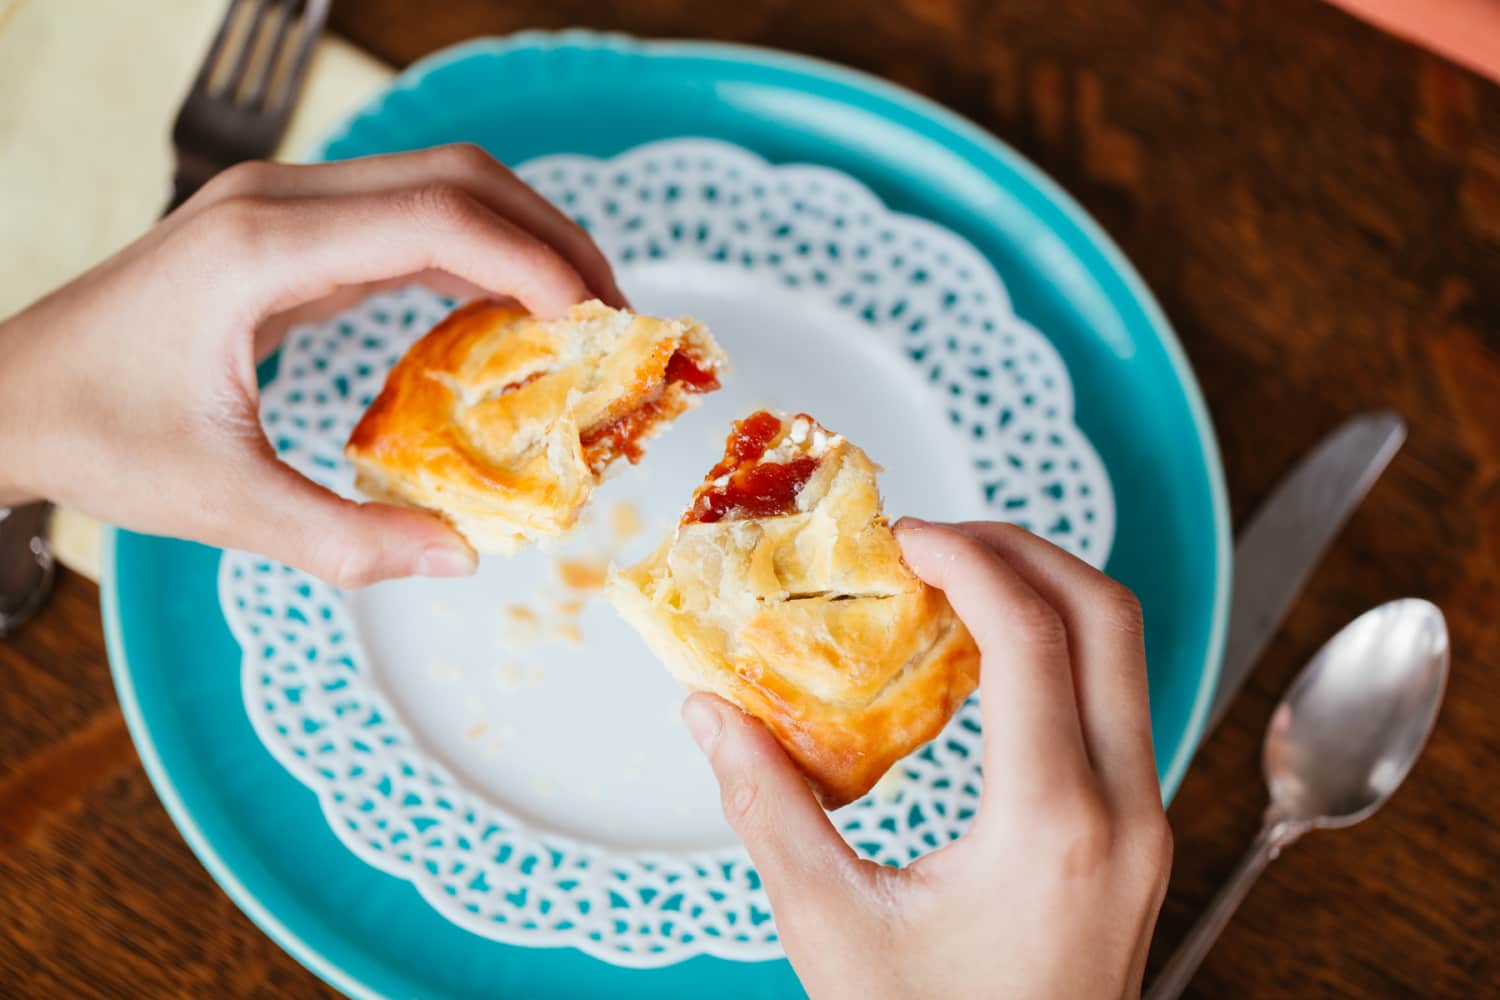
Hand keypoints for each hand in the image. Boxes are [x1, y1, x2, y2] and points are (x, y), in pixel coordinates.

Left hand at [0, 144, 623, 586]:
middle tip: (615, 319)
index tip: (599, 324)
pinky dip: (473, 257)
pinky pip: (408, 219)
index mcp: (262, 245)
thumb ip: (344, 540)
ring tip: (581, 318)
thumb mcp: (221, 505)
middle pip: (457, 176)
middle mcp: (279, 201)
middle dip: (551, 237)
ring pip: (440, 185)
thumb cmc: (99, 437)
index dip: (534, 259)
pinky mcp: (290, 229)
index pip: (437, 215)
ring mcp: (284, 206)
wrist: (11, 395)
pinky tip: (506, 318)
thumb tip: (462, 558)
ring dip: (521, 240)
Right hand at [681, 520, 1170, 999]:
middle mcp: (1124, 812)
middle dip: (1020, 550)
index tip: (901, 538)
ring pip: (1125, 656)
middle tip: (933, 542)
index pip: (1032, 635)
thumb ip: (767, 808)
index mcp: (1053, 824)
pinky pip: (1118, 705)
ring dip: (1046, 595)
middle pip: (1108, 616)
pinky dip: (1060, 653)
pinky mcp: (1140, 840)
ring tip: (955, 585)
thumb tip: (710, 712)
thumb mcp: (831, 930)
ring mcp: (1146, 826)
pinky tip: (986, 665)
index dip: (966, 559)